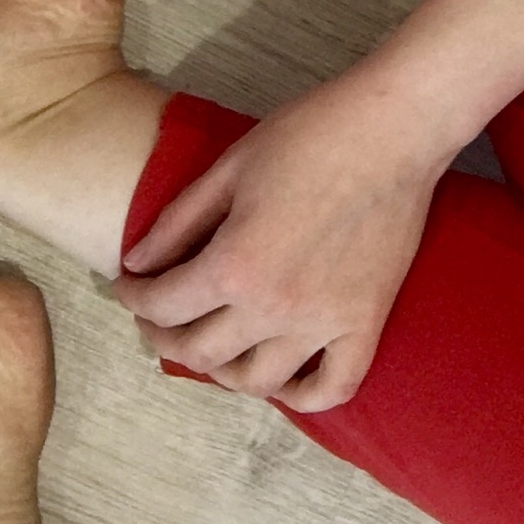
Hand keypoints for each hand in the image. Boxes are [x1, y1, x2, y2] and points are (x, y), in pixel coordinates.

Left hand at [114, 71, 451, 411]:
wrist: (394, 129)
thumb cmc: (310, 134)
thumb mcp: (230, 167)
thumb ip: (179, 221)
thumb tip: (138, 261)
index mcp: (235, 265)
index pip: (164, 305)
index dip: (134, 297)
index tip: (129, 286)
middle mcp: (274, 308)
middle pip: (200, 353)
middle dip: (164, 336)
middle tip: (157, 318)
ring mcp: (324, 323)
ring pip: (257, 381)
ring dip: (221, 371)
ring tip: (212, 346)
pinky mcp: (367, 323)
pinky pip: (332, 387)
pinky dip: (302, 395)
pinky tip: (283, 375)